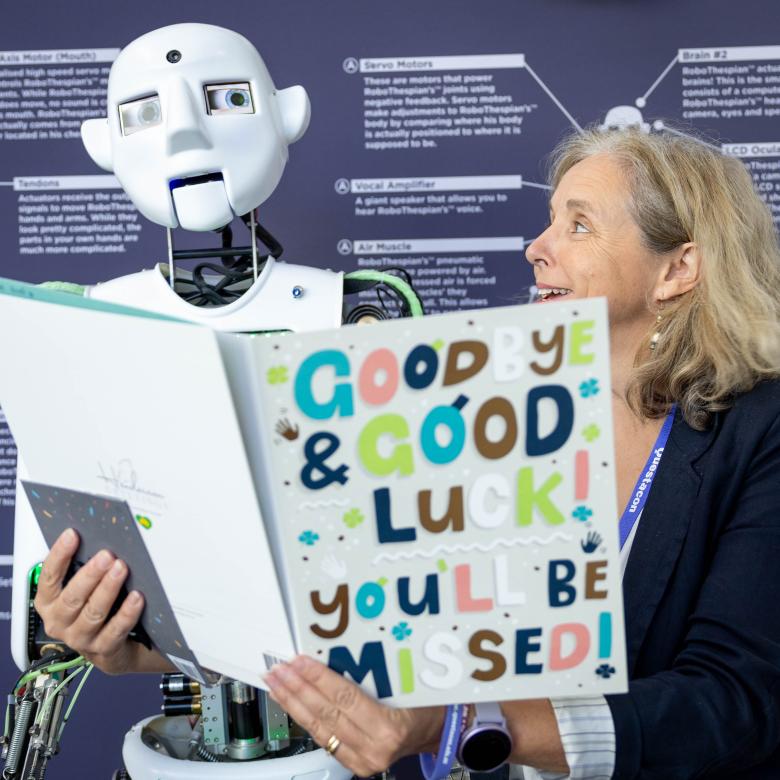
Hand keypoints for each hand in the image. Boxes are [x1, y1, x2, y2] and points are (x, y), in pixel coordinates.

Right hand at [34, 528, 168, 674]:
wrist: (112, 647)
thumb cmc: (94, 609)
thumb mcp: (82, 589)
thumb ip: (82, 568)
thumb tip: (98, 536)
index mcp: (49, 603)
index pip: (48, 578)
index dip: (59, 555)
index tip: (72, 534)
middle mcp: (59, 622)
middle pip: (72, 597)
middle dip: (90, 574)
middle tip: (107, 555)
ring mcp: (80, 639)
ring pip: (93, 613)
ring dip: (108, 589)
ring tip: (121, 569)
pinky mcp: (103, 649)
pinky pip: (115, 630)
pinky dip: (126, 613)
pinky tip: (137, 597)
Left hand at [264, 655, 444, 776]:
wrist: (440, 733)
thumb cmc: (428, 704)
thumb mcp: (408, 683)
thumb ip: (375, 674)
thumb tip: (337, 650)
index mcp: (390, 727)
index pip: (344, 698)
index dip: (318, 678)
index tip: (300, 661)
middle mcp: (374, 748)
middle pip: (326, 714)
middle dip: (298, 689)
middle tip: (279, 669)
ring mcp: (363, 760)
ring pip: (319, 728)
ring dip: (294, 703)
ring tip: (276, 684)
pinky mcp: (355, 764)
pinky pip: (324, 739)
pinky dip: (304, 718)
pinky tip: (291, 703)